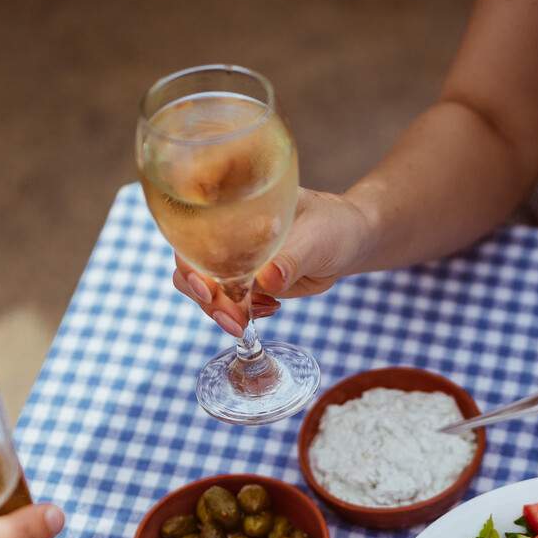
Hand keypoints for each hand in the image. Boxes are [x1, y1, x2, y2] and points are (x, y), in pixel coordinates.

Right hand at [172, 188, 373, 334]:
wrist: (348, 241)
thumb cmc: (331, 225)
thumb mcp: (316, 238)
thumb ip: (291, 259)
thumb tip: (268, 280)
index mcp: (232, 213)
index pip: (191, 238)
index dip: (189, 265)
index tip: (206, 289)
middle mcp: (226, 237)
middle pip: (189, 271)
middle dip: (206, 301)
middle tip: (235, 321)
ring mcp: (234, 263)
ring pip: (206, 293)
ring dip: (223, 314)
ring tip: (248, 324)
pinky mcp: (247, 285)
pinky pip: (230, 305)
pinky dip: (242, 315)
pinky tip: (272, 309)